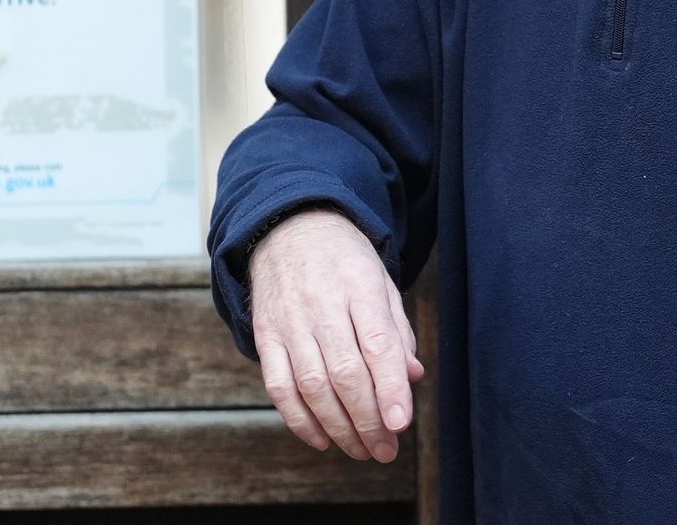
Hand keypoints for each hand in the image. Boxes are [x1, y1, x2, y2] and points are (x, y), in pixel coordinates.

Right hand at [247, 207, 424, 461]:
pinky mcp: (265, 335)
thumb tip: (411, 377)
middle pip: (345, 372)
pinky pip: (279, 386)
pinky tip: (322, 439)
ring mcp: (289, 321)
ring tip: (361, 451)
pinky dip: (299, 420)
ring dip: (339, 427)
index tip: (401, 423)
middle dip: (368, 420)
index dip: (388, 386)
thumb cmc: (344, 260)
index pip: (376, 342)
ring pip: (312, 386)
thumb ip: (396, 330)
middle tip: (386, 450)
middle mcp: (322, 304)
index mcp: (360, 285)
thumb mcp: (380, 281)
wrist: (288, 226)